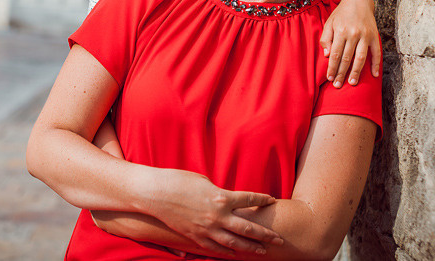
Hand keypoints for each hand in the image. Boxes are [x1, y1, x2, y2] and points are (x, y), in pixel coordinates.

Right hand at [145, 168, 281, 256]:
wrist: (155, 193)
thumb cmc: (178, 180)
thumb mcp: (203, 181)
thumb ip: (218, 192)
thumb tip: (226, 199)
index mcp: (222, 197)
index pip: (249, 200)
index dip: (262, 200)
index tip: (272, 201)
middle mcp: (218, 215)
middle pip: (248, 227)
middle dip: (265, 234)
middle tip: (278, 239)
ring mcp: (207, 228)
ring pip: (235, 242)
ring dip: (250, 247)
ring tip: (262, 251)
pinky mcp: (195, 236)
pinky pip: (215, 248)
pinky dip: (226, 252)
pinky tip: (235, 254)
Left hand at [320, 0, 380, 86]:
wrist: (358, 1)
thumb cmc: (340, 14)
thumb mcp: (329, 23)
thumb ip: (326, 38)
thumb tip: (326, 55)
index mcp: (340, 31)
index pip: (335, 54)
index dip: (332, 67)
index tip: (329, 78)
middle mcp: (353, 34)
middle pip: (347, 58)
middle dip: (341, 73)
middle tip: (337, 85)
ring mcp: (365, 35)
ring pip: (361, 58)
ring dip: (356, 72)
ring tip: (352, 83)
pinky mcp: (374, 36)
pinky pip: (376, 52)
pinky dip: (376, 64)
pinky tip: (373, 75)